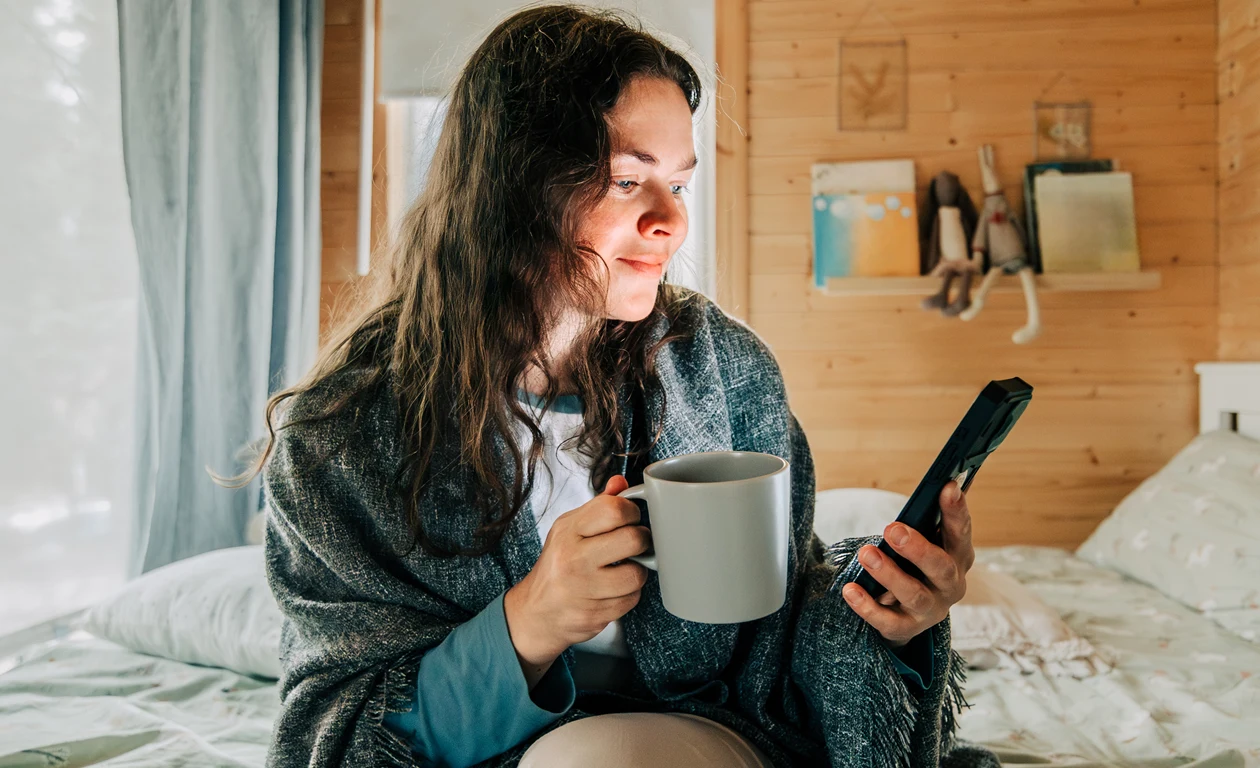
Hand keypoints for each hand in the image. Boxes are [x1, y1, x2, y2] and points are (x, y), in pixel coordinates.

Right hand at [503, 475, 650, 684]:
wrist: (536, 613)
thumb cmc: (558, 566)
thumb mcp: (570, 530)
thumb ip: (597, 507)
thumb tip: (620, 483)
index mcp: (568, 530)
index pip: (613, 509)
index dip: (632, 512)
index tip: (630, 519)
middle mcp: (573, 558)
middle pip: (633, 539)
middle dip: (642, 541)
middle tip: (634, 545)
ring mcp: (583, 589)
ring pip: (637, 574)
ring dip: (636, 572)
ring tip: (623, 570)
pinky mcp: (593, 614)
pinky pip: (631, 600)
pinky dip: (628, 595)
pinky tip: (613, 591)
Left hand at [841, 479, 974, 647]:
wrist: (907, 613)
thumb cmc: (914, 564)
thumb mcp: (923, 542)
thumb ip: (924, 522)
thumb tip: (931, 488)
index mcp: (958, 557)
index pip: (961, 532)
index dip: (956, 511)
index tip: (948, 487)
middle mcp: (950, 585)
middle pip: (941, 568)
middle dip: (918, 548)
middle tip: (892, 528)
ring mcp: (930, 610)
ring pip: (915, 595)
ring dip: (890, 574)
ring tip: (866, 554)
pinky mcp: (907, 629)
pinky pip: (888, 621)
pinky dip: (868, 606)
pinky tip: (850, 590)